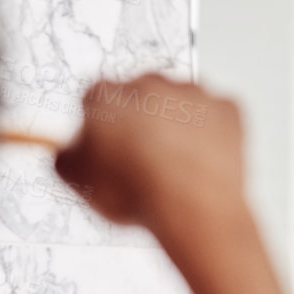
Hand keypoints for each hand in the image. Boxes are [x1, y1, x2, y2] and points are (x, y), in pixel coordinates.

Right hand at [53, 72, 249, 254]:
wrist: (194, 208)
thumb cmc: (138, 194)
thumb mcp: (78, 181)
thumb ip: (66, 156)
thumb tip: (68, 151)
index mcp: (109, 96)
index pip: (96, 98)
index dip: (101, 124)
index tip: (108, 145)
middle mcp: (151, 84)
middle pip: (140, 94)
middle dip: (140, 119)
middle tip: (143, 157)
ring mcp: (193, 94)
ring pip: (180, 102)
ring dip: (176, 123)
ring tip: (175, 164)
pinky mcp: (228, 108)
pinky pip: (216, 114)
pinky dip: (211, 132)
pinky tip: (201, 160)